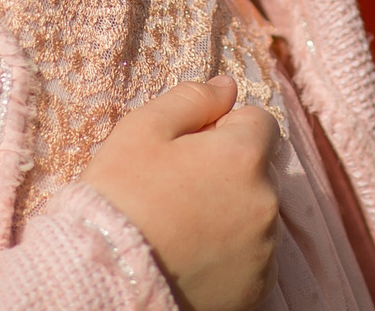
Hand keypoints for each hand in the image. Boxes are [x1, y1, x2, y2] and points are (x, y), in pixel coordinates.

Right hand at [81, 77, 279, 310]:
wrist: (107, 279)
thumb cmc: (120, 198)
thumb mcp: (142, 130)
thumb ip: (191, 99)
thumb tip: (226, 85)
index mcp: (243, 156)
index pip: (258, 121)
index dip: (223, 127)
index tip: (188, 149)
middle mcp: (267, 202)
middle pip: (259, 169)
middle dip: (229, 170)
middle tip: (178, 188)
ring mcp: (265, 250)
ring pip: (257, 214)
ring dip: (233, 212)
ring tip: (182, 226)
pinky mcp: (257, 288)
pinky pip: (255, 257)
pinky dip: (232, 252)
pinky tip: (194, 255)